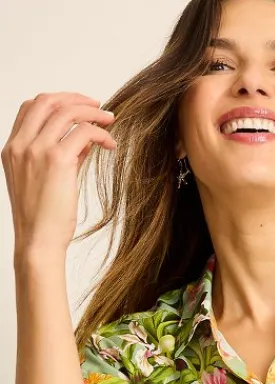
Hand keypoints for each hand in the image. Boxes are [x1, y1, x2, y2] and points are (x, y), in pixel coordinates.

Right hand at [2, 91, 115, 255]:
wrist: (38, 242)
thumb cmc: (43, 219)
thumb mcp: (48, 182)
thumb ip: (63, 157)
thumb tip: (84, 140)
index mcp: (12, 148)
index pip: (30, 108)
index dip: (57, 102)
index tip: (78, 107)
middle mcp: (21, 145)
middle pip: (47, 101)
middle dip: (75, 98)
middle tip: (98, 107)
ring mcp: (36, 150)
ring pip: (66, 112)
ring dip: (92, 113)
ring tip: (110, 122)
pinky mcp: (57, 160)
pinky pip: (83, 132)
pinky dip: (100, 133)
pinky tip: (110, 144)